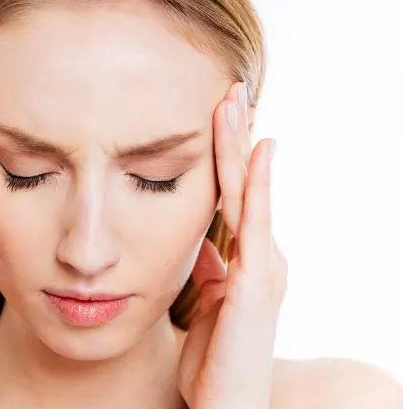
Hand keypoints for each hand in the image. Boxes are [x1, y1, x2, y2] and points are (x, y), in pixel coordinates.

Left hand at [176, 81, 286, 408]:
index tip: (216, 115)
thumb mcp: (208, 305)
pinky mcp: (257, 283)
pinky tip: (255, 152)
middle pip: (244, 183)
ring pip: (250, 192)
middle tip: (229, 89)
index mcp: (245, 260)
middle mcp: (260, 256)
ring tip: (235, 102)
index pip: (232, 195)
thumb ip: (210, 271)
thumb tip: (204, 246)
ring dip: (241, 145)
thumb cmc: (215, 360)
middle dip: (236, 136)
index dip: (225, 155)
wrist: (228, 406)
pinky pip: (254, 223)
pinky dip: (255, 185)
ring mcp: (263, 267)